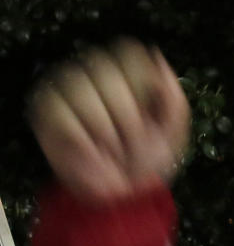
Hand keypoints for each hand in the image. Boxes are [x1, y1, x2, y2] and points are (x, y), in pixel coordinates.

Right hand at [27, 38, 189, 202]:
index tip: (150, 115)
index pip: (129, 52)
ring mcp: (69, 89)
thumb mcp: (173, 133)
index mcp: (129, 73)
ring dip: (104, 129)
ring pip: (81, 89)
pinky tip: (93, 151)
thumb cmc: (148, 158)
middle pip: (107, 72)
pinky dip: (82, 139)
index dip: (142, 85)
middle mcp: (96, 73)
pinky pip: (60, 113)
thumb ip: (173, 98)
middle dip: (127, 116)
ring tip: (112, 147)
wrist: (123, 193)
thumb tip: (156, 57)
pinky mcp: (48, 111)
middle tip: (133, 140)